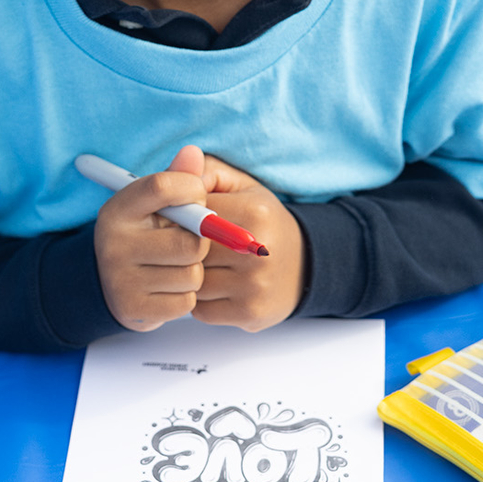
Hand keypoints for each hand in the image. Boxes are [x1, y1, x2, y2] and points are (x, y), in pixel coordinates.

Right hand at [93, 147, 213, 330]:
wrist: (108, 286)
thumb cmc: (142, 236)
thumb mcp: (151, 205)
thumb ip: (175, 178)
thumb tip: (194, 152)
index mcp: (117, 209)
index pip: (161, 187)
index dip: (191, 189)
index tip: (197, 196)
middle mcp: (114, 243)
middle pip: (190, 243)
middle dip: (199, 244)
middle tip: (189, 241)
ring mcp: (121, 279)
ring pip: (192, 275)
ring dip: (194, 272)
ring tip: (176, 266)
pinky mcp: (135, 309)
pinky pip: (187, 302)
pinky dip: (186, 296)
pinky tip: (170, 288)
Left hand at [189, 153, 306, 331]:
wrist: (306, 265)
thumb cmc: (263, 222)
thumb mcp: (243, 187)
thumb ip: (208, 172)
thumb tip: (178, 167)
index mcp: (253, 213)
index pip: (192, 214)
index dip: (177, 218)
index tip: (176, 221)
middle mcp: (256, 252)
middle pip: (189, 251)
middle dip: (179, 249)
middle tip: (180, 246)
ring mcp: (254, 286)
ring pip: (192, 283)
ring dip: (188, 277)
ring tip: (200, 266)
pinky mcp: (249, 314)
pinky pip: (201, 310)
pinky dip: (200, 301)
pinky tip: (213, 287)